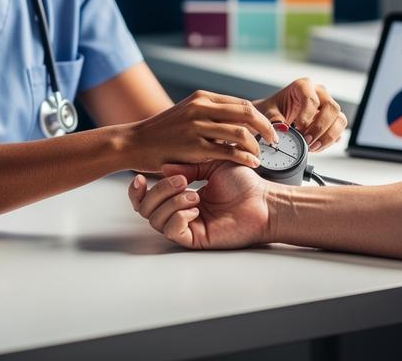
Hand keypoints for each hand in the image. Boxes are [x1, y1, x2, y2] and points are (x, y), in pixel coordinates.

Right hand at [125, 91, 279, 172]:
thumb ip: (209, 115)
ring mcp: (197, 126)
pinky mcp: (193, 146)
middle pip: (247, 113)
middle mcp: (201, 107)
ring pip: (241, 132)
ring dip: (256, 145)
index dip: (260, 117)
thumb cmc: (161, 132)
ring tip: (261, 155)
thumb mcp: (186, 113)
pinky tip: (251, 163)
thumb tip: (236, 122)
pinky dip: (245, 157)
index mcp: (201, 98)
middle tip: (274, 141)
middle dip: (265, 128)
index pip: (242, 104)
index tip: (269, 130)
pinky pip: (228, 151)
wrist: (133, 142)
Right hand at [128, 162, 272, 248]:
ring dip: (171, 202)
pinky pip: (171, 231)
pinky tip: (196, 208)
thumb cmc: (244, 184)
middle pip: (146, 209)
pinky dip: (179, 216)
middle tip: (182, 180)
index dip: (138, 191)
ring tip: (194, 193)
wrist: (263, 201)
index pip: (149, 198)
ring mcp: (187, 226)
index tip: (139, 178)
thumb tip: (164, 167)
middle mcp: (180, 213)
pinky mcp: (195, 239)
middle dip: (158, 191)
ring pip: (156, 219)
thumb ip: (187, 165)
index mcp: (181, 197)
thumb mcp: (212, 163)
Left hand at [253, 78, 345, 151]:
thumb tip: (282, 128)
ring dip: (328, 136)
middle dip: (320, 127)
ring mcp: (328, 108)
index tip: (299, 128)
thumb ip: (274, 119)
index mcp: (303, 86)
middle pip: (332, 108)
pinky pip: (339, 132)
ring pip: (340, 120)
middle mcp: (319, 94)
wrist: (275, 116)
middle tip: (307, 140)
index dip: (307, 116)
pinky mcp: (332, 122)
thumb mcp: (267, 112)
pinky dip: (329, 142)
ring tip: (312, 147)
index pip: (312, 98)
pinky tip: (315, 147)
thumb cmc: (273, 109)